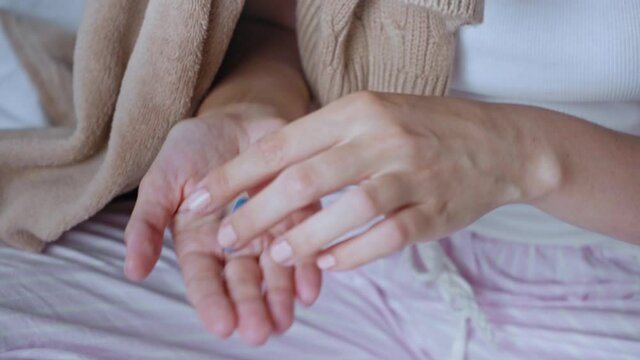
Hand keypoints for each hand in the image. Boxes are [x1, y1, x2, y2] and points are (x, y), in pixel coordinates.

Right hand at [123, 105, 321, 344]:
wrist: (234, 116)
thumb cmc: (192, 149)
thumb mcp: (162, 181)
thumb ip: (147, 224)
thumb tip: (132, 270)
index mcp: (199, 242)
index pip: (203, 280)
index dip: (212, 302)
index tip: (222, 325)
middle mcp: (236, 245)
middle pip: (242, 283)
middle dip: (251, 308)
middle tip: (259, 333)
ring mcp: (270, 230)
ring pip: (275, 270)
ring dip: (280, 296)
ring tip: (284, 319)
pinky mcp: (300, 211)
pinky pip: (306, 241)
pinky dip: (309, 266)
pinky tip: (311, 288)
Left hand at [182, 92, 559, 269]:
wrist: (497, 143)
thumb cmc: (423, 129)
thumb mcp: (372, 116)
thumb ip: (324, 141)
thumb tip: (266, 177)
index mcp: (356, 111)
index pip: (281, 144)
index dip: (235, 176)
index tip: (201, 199)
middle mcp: (380, 138)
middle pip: (304, 180)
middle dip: (255, 214)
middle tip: (224, 239)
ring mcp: (410, 174)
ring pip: (346, 212)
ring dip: (303, 239)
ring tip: (274, 256)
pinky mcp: (433, 209)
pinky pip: (386, 237)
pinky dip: (352, 254)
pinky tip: (328, 264)